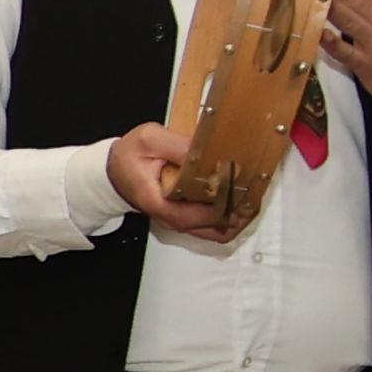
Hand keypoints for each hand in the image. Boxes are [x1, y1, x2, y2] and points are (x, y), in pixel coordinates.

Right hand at [107, 122, 244, 240]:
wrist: (116, 171)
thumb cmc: (130, 158)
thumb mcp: (149, 139)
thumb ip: (178, 145)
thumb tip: (208, 151)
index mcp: (158, 202)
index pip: (194, 215)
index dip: (220, 205)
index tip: (238, 187)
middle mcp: (170, 218)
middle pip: (213, 229)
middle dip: (238, 212)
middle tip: (254, 191)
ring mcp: (180, 221)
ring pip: (217, 232)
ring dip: (238, 216)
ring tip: (253, 195)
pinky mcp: (187, 219)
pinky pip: (214, 226)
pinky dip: (230, 215)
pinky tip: (240, 198)